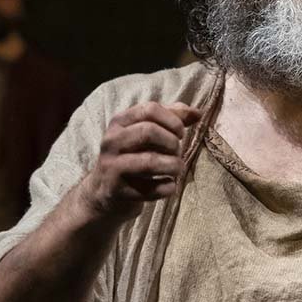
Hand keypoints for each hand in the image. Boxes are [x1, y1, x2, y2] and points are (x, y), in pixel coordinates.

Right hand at [79, 102, 202, 220]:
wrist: (104, 192)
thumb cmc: (133, 156)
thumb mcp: (146, 133)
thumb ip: (172, 118)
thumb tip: (198, 113)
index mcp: (120, 122)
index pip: (150, 109)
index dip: (173, 120)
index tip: (180, 133)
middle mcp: (111, 141)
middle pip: (148, 132)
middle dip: (172, 143)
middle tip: (178, 152)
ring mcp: (111, 166)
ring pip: (149, 162)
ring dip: (173, 165)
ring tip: (177, 169)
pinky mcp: (116, 191)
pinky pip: (150, 190)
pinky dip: (167, 188)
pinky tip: (169, 185)